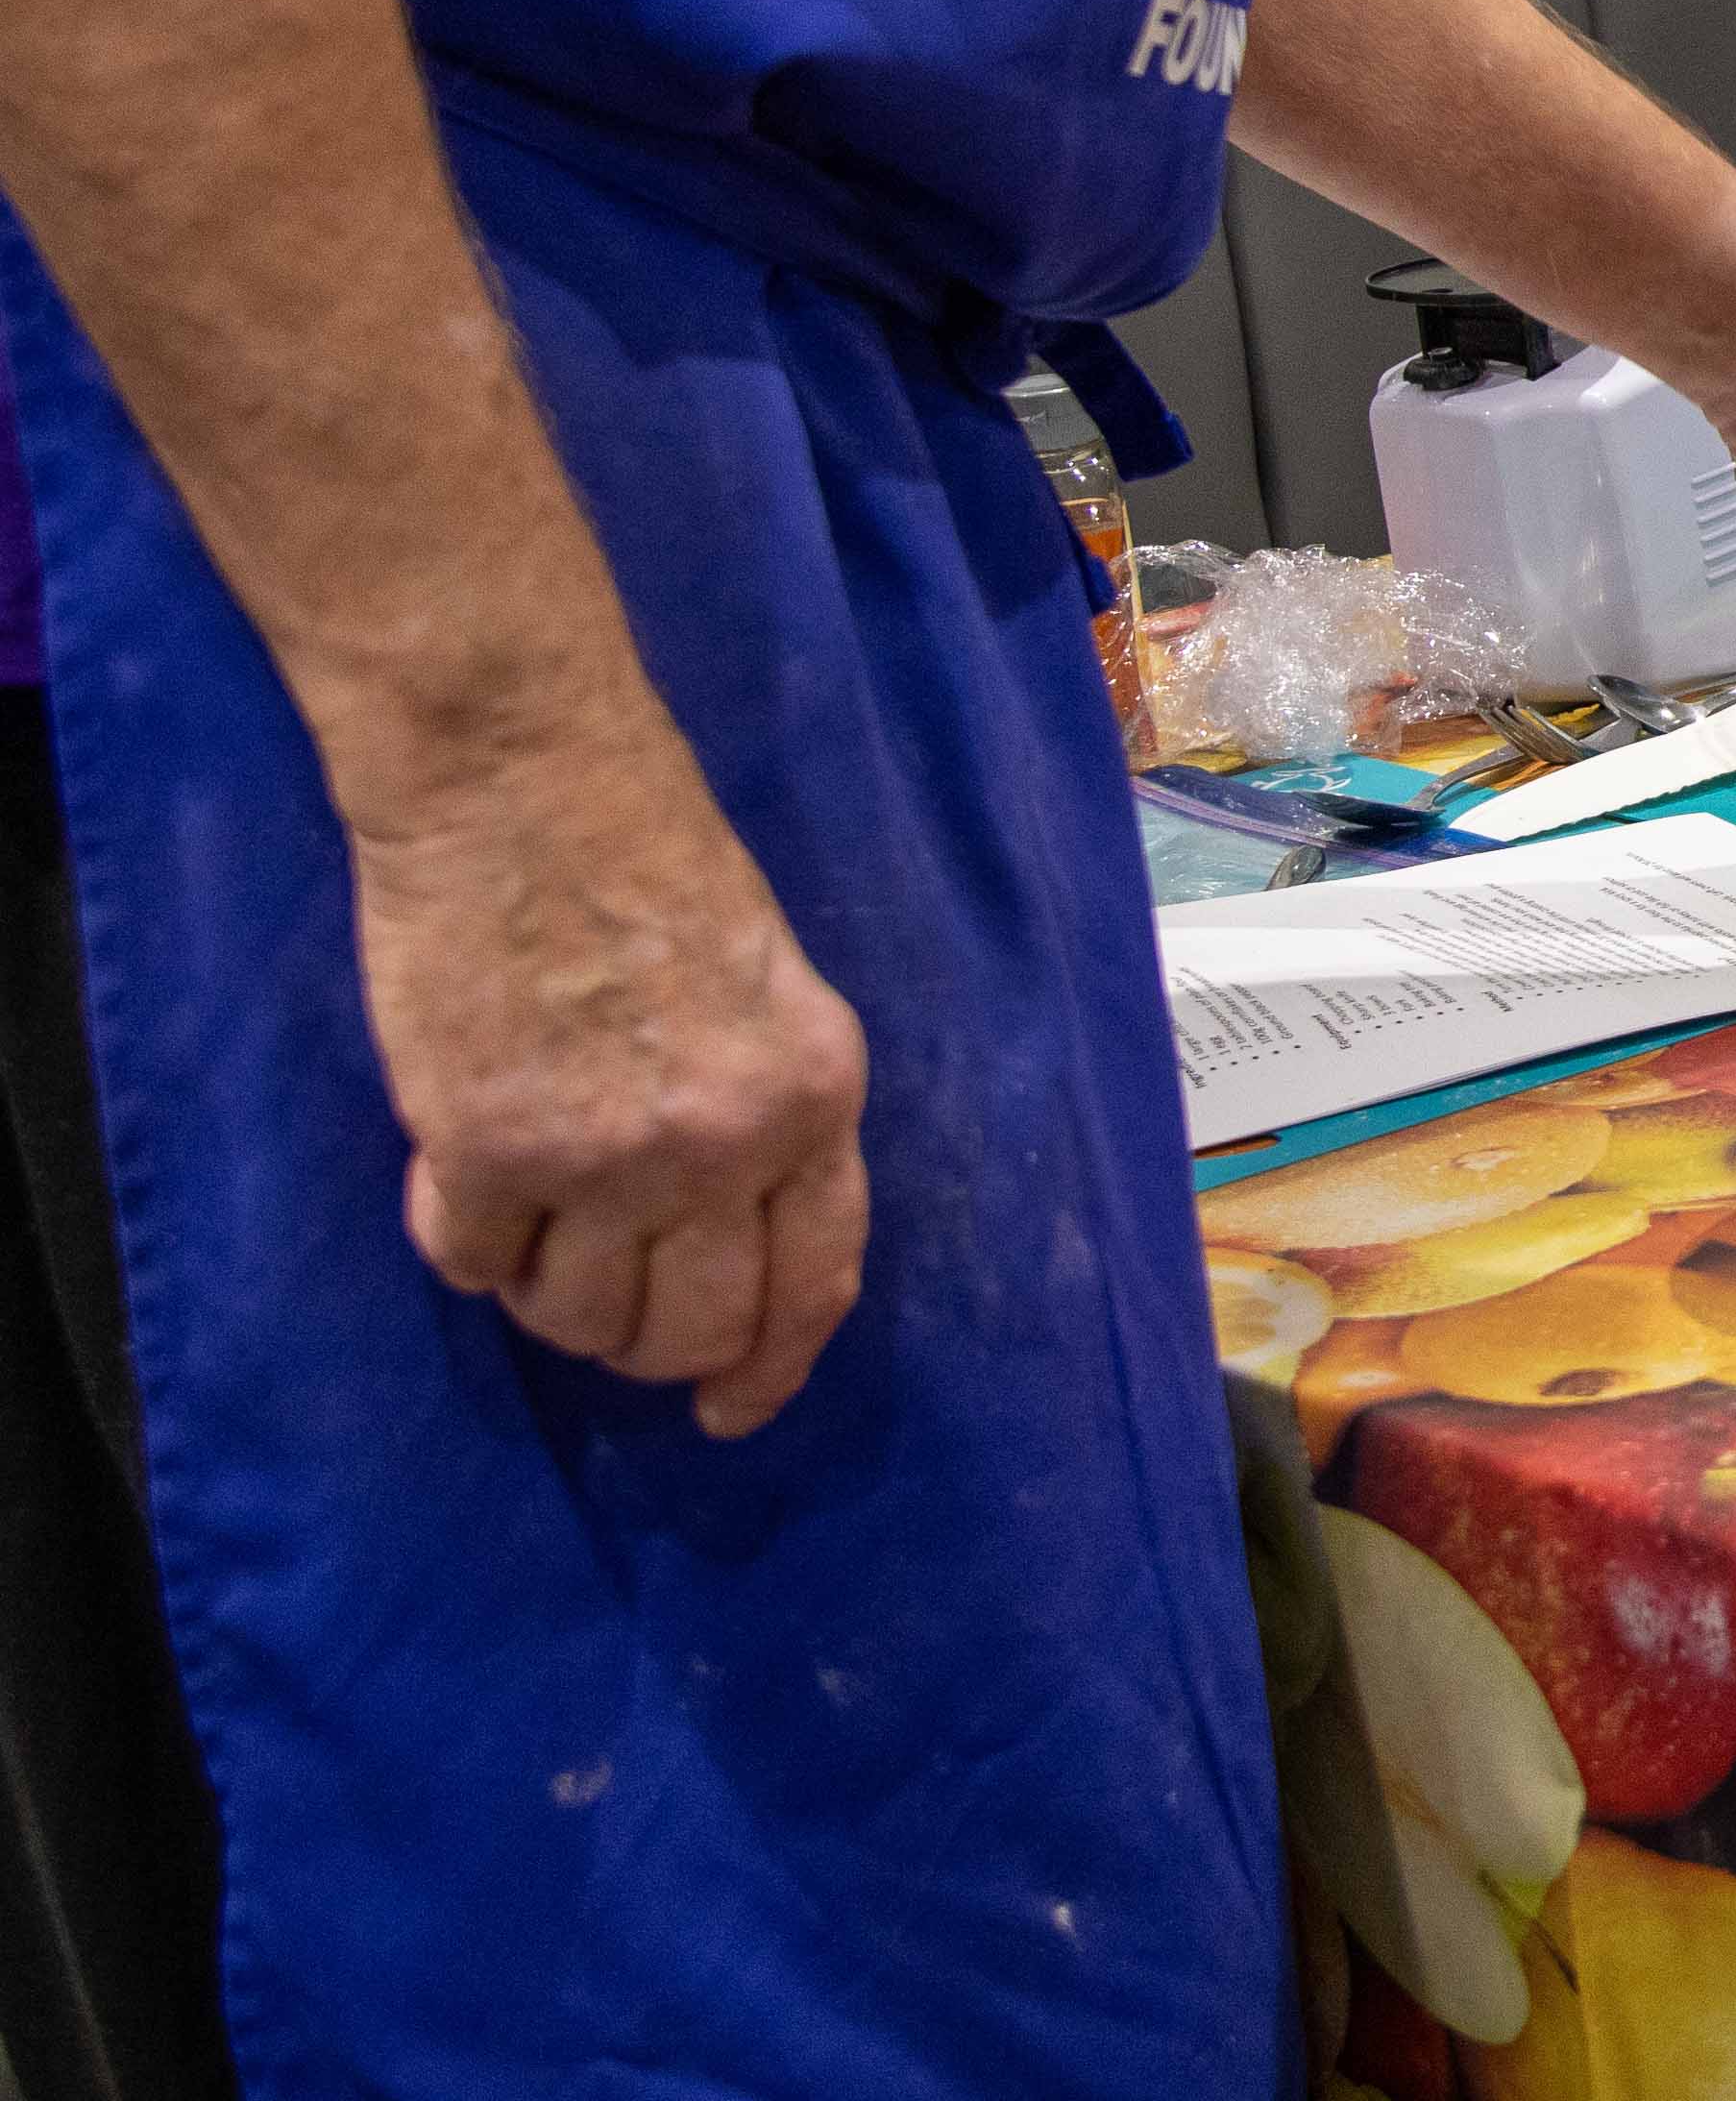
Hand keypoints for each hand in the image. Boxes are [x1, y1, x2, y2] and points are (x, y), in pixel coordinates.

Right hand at [349, 723, 869, 1438]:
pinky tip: (461, 1177)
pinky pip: (471, 1264)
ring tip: (531, 1217)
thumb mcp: (771, 991)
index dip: (771, 1367)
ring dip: (548, 1296)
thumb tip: (734, 1243)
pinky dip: (461, 1241)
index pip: (814, 1281)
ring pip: (578, 1317)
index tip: (734, 1413)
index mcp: (816, 1095)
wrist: (526, 781)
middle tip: (604, 1308)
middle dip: (645, 1348)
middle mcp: (727, 1142)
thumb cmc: (649, 862)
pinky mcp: (486, 1148)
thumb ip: (767, 1116)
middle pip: (690, 1330)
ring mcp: (607, 1153)